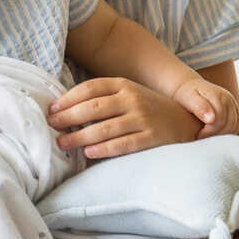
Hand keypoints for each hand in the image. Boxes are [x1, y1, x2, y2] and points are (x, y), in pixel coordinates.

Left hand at [47, 78, 200, 157]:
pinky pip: (124, 144)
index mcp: (124, 85)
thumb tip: (67, 111)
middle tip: (51, 126)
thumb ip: (105, 99)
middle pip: (94, 106)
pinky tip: (89, 153)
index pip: (90, 87)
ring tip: (63, 143)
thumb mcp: (129, 96)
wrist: (188, 122)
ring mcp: (143, 118)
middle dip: (68, 117)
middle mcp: (133, 98)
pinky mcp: (152, 137)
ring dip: (80, 136)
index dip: (68, 98)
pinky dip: (104, 148)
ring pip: (105, 127)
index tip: (52, 109)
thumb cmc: (150, 110)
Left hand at [172, 76, 238, 137]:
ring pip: (237, 127)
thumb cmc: (186, 93)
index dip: (209, 132)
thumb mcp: (188, 98)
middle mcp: (230, 100)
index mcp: (218, 97)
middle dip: (217, 136)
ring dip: (225, 137)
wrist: (190, 86)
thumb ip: (199, 107)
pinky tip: (222, 140)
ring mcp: (234, 105)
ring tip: (209, 140)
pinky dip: (234, 134)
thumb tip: (211, 119)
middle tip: (203, 141)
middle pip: (230, 125)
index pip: (220, 121)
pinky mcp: (236, 111)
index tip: (198, 136)